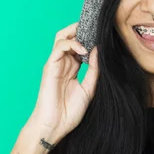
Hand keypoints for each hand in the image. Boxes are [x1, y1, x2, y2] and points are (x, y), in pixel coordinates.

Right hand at [26, 22, 99, 143]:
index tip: (103, 34)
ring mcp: (56, 64)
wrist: (55, 125)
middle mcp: (63, 63)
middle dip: (81, 29)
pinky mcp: (50, 67)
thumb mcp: (89, 88)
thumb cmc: (70, 111)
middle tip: (96, 28)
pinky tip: (83, 49)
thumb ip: (94, 70)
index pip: (80, 45)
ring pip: (62, 37)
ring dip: (76, 32)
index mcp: (73, 68)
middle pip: (69, 37)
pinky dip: (71, 44)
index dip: (90, 38)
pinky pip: (58, 48)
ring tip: (90, 35)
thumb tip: (99, 52)